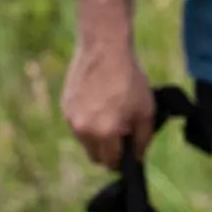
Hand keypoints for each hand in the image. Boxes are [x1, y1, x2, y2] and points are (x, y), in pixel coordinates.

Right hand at [62, 41, 157, 167]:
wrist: (105, 49)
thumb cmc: (129, 79)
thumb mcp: (146, 111)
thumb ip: (143, 140)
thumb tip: (137, 157)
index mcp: (105, 132)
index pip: (111, 162)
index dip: (123, 160)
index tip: (129, 150)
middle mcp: (84, 129)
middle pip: (95, 157)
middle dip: (108, 152)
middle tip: (121, 134)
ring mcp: (71, 118)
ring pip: (84, 141)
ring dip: (96, 137)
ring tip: (109, 114)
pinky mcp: (65, 106)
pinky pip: (77, 124)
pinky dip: (87, 121)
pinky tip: (99, 102)